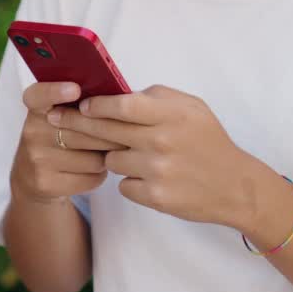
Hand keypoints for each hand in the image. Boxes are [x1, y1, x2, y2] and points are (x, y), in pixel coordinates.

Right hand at [10, 82, 125, 205]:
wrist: (32, 179)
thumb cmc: (59, 139)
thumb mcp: (61, 116)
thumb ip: (82, 104)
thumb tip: (120, 98)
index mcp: (37, 109)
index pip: (38, 95)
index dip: (55, 91)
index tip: (75, 89)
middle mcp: (32, 132)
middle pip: (83, 129)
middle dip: (110, 130)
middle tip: (126, 129)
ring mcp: (37, 159)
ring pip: (93, 156)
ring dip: (108, 155)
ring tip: (105, 151)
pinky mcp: (46, 183)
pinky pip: (91, 177)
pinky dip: (99, 174)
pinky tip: (93, 169)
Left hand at [47, 85, 258, 226]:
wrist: (234, 186)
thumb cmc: (209, 141)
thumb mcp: (192, 107)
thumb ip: (157, 97)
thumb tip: (118, 94)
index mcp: (171, 114)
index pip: (122, 104)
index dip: (96, 104)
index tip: (82, 104)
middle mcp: (162, 141)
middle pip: (106, 131)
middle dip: (79, 125)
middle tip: (59, 121)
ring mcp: (157, 171)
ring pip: (111, 160)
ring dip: (116, 156)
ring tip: (136, 155)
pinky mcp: (155, 197)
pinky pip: (123, 185)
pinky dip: (131, 181)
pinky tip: (149, 177)